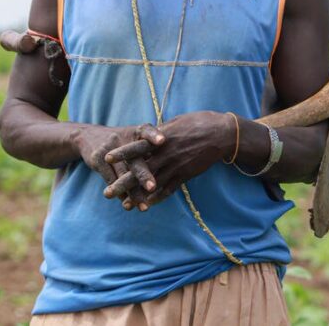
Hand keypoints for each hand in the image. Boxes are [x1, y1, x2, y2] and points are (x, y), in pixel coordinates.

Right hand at [74, 124, 163, 209]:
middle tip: (152, 187)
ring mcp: (108, 147)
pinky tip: (128, 205)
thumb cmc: (122, 141)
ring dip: (133, 193)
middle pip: (135, 158)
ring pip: (122, 174)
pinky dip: (120, 193)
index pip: (146, 130)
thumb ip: (151, 151)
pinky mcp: (97, 158)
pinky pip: (110, 178)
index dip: (153, 135)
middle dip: (143, 174)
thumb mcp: (135, 139)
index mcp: (136, 131)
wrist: (88, 136)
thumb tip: (172, 171)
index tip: (162, 141)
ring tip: (143, 207)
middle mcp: (122, 137)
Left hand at [108, 111, 233, 207]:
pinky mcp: (185, 175)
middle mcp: (166, 153)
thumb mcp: (175, 123)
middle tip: (107, 192)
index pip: (137, 147)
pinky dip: (158, 198)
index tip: (107, 157)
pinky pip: (169, 189)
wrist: (222, 134)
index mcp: (161, 138)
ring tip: (126, 205)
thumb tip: (147, 135)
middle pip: (140, 170)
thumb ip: (160, 132)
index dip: (122, 153)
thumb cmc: (199, 122)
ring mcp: (176, 166)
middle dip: (123, 182)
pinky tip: (148, 205)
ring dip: (138, 196)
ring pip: (152, 184)